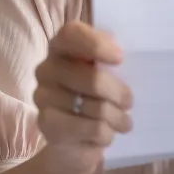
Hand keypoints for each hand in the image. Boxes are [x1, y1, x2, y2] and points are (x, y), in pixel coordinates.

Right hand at [33, 21, 133, 162]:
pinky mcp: (48, 125)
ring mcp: (43, 97)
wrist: (75, 139)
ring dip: (118, 118)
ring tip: (122, 122)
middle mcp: (47, 69)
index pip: (71, 34)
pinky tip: (107, 133)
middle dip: (120, 94)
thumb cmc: (97, 96)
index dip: (96, 44)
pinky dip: (107, 134)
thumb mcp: (107, 71)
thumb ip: (111, 59)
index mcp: (61, 47)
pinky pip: (92, 129)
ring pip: (97, 108)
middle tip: (129, 102)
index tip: (120, 59)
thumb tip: (120, 56)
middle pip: (93, 78)